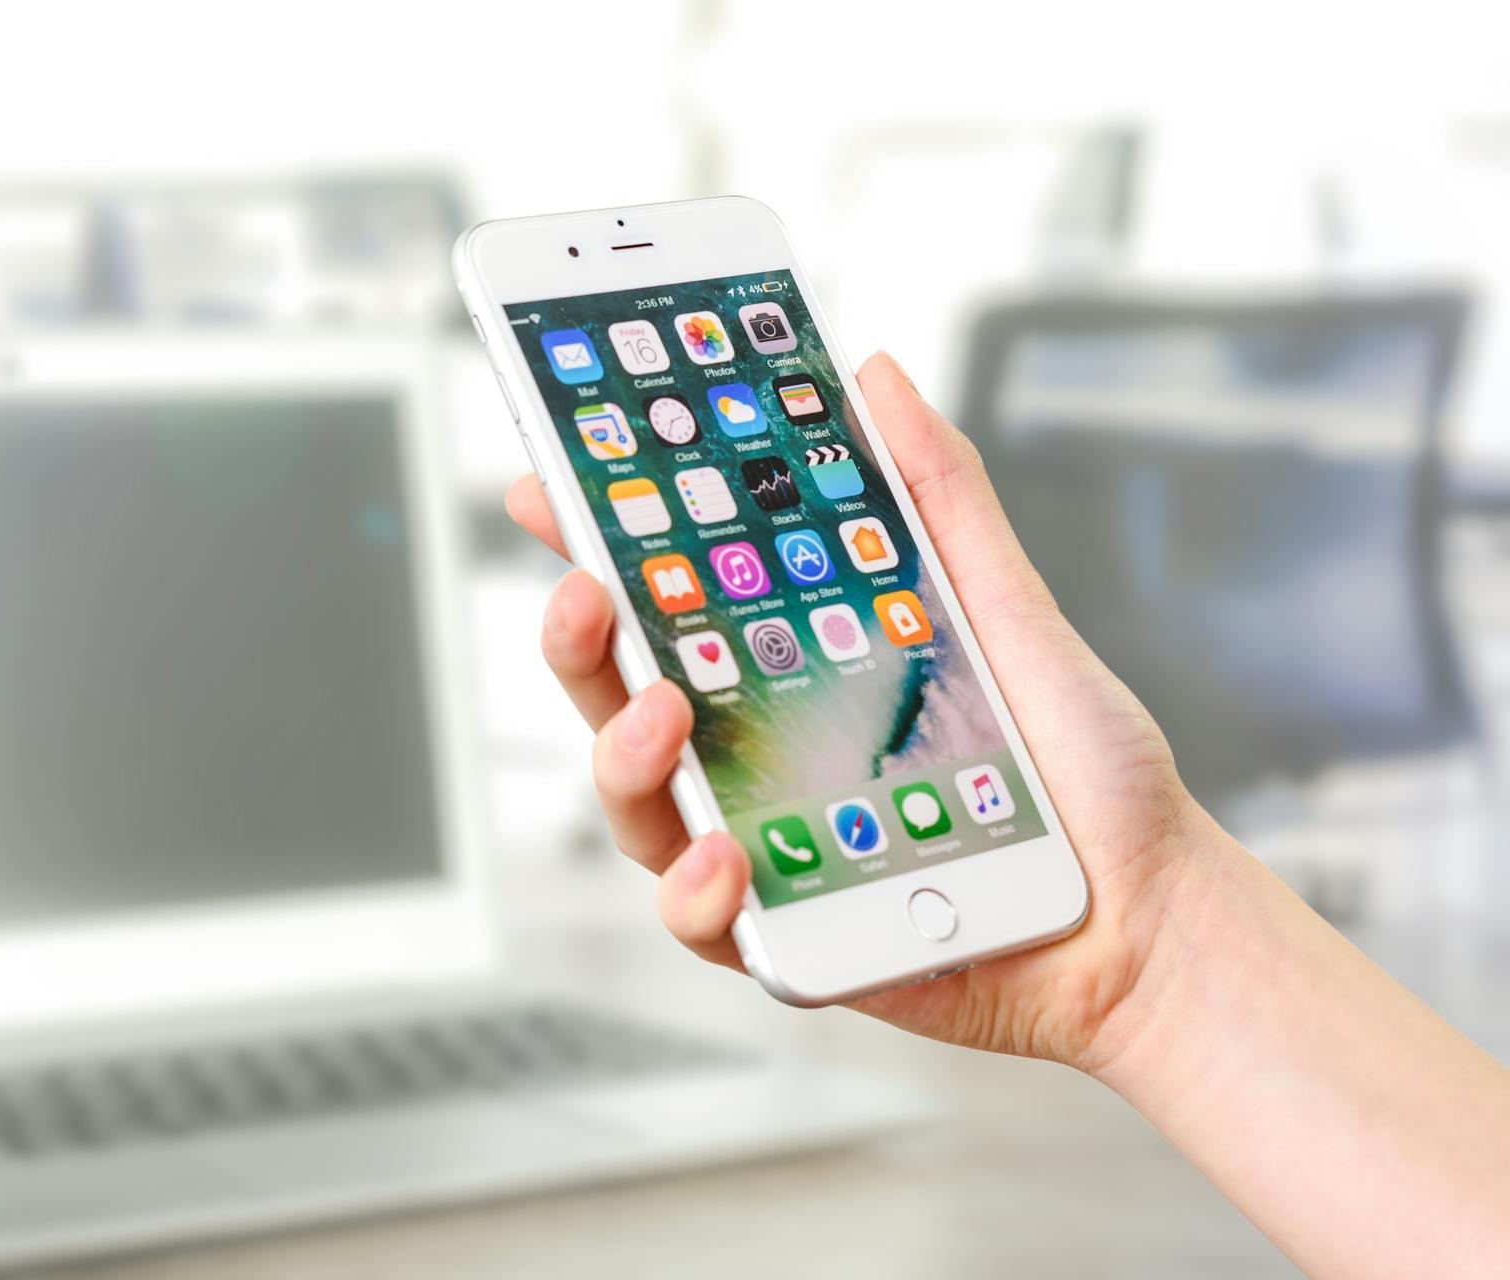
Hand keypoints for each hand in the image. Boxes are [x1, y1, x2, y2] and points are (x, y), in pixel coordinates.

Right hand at [506, 352, 1228, 1070]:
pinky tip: (725, 859)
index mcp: (788, 671)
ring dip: (622, 759)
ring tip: (659, 719)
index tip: (550, 487)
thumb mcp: (1005, 609)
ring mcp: (761, 844)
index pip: (665, 601)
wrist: (1146, 910)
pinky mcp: (784, 934)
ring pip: (636, 807)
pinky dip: (696, 890)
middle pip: (621, 695)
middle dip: (580, 641)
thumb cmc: (1077, 768)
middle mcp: (757, 756)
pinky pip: (703, 919)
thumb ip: (936, 498)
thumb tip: (876, 377)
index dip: (597, 544)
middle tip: (585, 594)